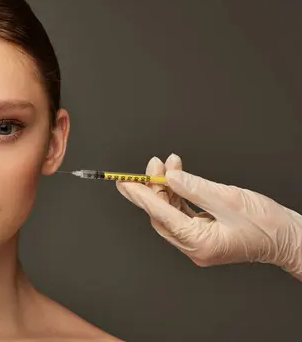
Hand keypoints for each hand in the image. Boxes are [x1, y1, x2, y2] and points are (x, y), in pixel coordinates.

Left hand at [116, 154, 301, 280]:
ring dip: (165, 189)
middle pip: (162, 215)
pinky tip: (175, 179)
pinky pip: (182, 215)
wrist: (290, 238)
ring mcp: (198, 244)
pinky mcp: (203, 236)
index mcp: (199, 243)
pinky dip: (177, 196)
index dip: (142, 196)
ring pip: (170, 214)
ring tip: (164, 165)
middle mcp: (194, 248)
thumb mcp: (227, 198)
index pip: (160, 216)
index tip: (126, 182)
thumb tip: (168, 178)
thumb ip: (194, 187)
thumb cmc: (267, 224)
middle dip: (153, 188)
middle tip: (150, 165)